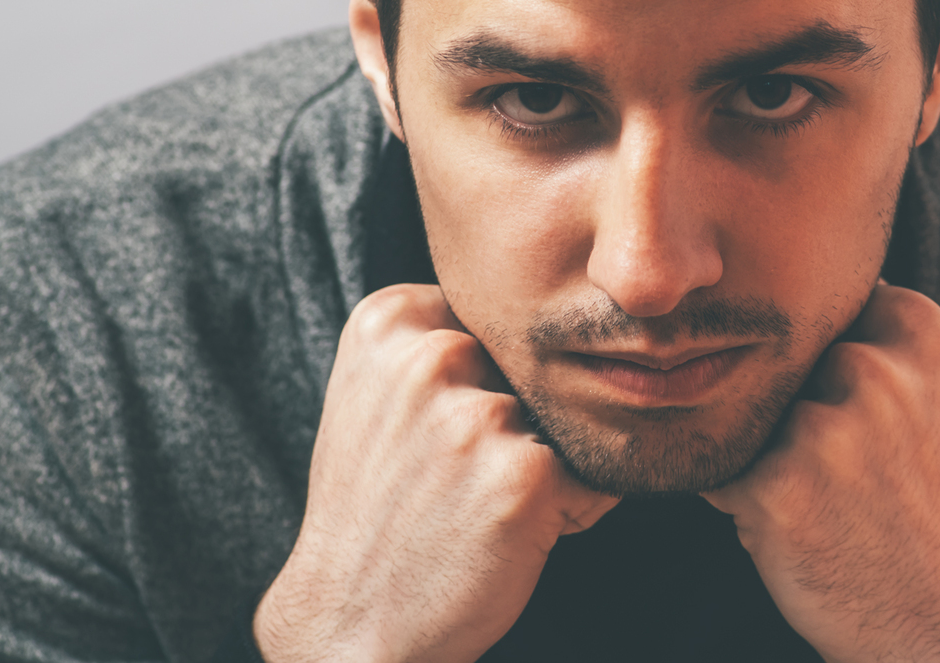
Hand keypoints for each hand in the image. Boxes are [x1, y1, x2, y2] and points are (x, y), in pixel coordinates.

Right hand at [253, 284, 619, 662]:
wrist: (349, 620)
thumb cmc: (376, 509)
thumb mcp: (377, 394)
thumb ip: (443, 341)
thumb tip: (556, 321)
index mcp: (388, 320)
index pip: (490, 321)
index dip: (479, 380)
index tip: (432, 429)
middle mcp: (431, 355)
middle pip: (526, 367)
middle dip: (515, 420)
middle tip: (454, 479)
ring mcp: (479, 414)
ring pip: (557, 420)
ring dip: (540, 466)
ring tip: (476, 508)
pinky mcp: (525, 473)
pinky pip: (590, 475)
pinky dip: (569, 509)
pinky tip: (506, 533)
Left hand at [703, 284, 939, 662]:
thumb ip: (900, 327)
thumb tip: (837, 273)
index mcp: (921, 332)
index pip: (829, 309)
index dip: (831, 364)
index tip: (856, 406)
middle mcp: (875, 369)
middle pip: (790, 362)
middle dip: (801, 410)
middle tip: (847, 469)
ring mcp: (825, 426)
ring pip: (757, 415)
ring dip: (773, 455)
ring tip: (828, 500)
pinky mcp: (778, 484)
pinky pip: (727, 469)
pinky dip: (747, 501)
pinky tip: (802, 527)